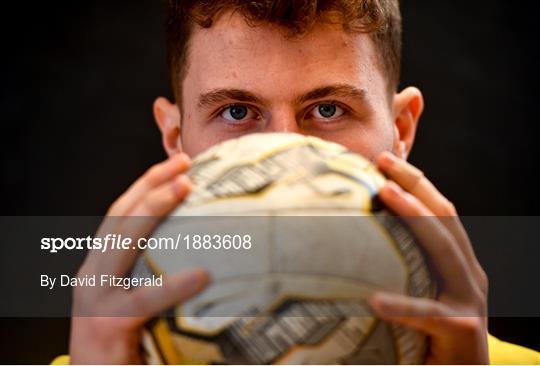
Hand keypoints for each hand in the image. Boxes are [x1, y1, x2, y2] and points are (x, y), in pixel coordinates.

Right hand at [69, 153, 209, 363]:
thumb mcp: (133, 299)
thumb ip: (152, 271)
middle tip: (185, 164)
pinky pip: (145, 299)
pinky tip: (203, 274)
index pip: (120, 214)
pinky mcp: (108, 324)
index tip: (175, 162)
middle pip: (120, 217)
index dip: (145, 184)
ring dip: (154, 209)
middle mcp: (92, 274)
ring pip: (123, 242)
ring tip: (187, 187)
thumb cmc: (124, 340)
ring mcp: (95, 298)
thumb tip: (204, 248)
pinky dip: (173, 286)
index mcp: (100, 264)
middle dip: (150, 185)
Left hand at [368, 152, 488, 363]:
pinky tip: (372, 300)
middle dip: (414, 183)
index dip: (416, 180)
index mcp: (458, 262)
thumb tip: (357, 238)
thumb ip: (401, 264)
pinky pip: (428, 316)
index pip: (440, 211)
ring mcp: (470, 301)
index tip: (386, 156)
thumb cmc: (430, 337)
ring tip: (383, 193)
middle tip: (381, 159)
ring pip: (444, 249)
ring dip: (414, 216)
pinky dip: (401, 306)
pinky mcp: (463, 331)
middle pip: (444, 216)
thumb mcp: (418, 292)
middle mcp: (469, 274)